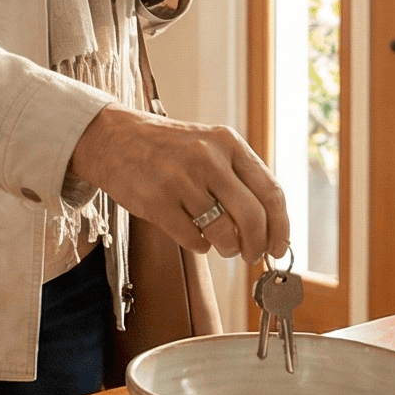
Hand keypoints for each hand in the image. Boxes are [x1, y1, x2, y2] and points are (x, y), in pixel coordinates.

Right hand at [66, 99, 287, 266]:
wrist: (113, 139)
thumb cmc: (167, 148)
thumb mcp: (209, 145)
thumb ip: (239, 176)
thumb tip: (270, 226)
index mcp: (228, 143)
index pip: (271, 192)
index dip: (280, 226)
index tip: (279, 246)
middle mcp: (208, 158)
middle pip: (252, 218)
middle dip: (257, 246)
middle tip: (253, 255)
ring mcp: (181, 180)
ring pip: (224, 234)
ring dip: (228, 248)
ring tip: (220, 243)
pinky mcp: (157, 202)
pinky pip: (194, 240)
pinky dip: (200, 245)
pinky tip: (192, 232)